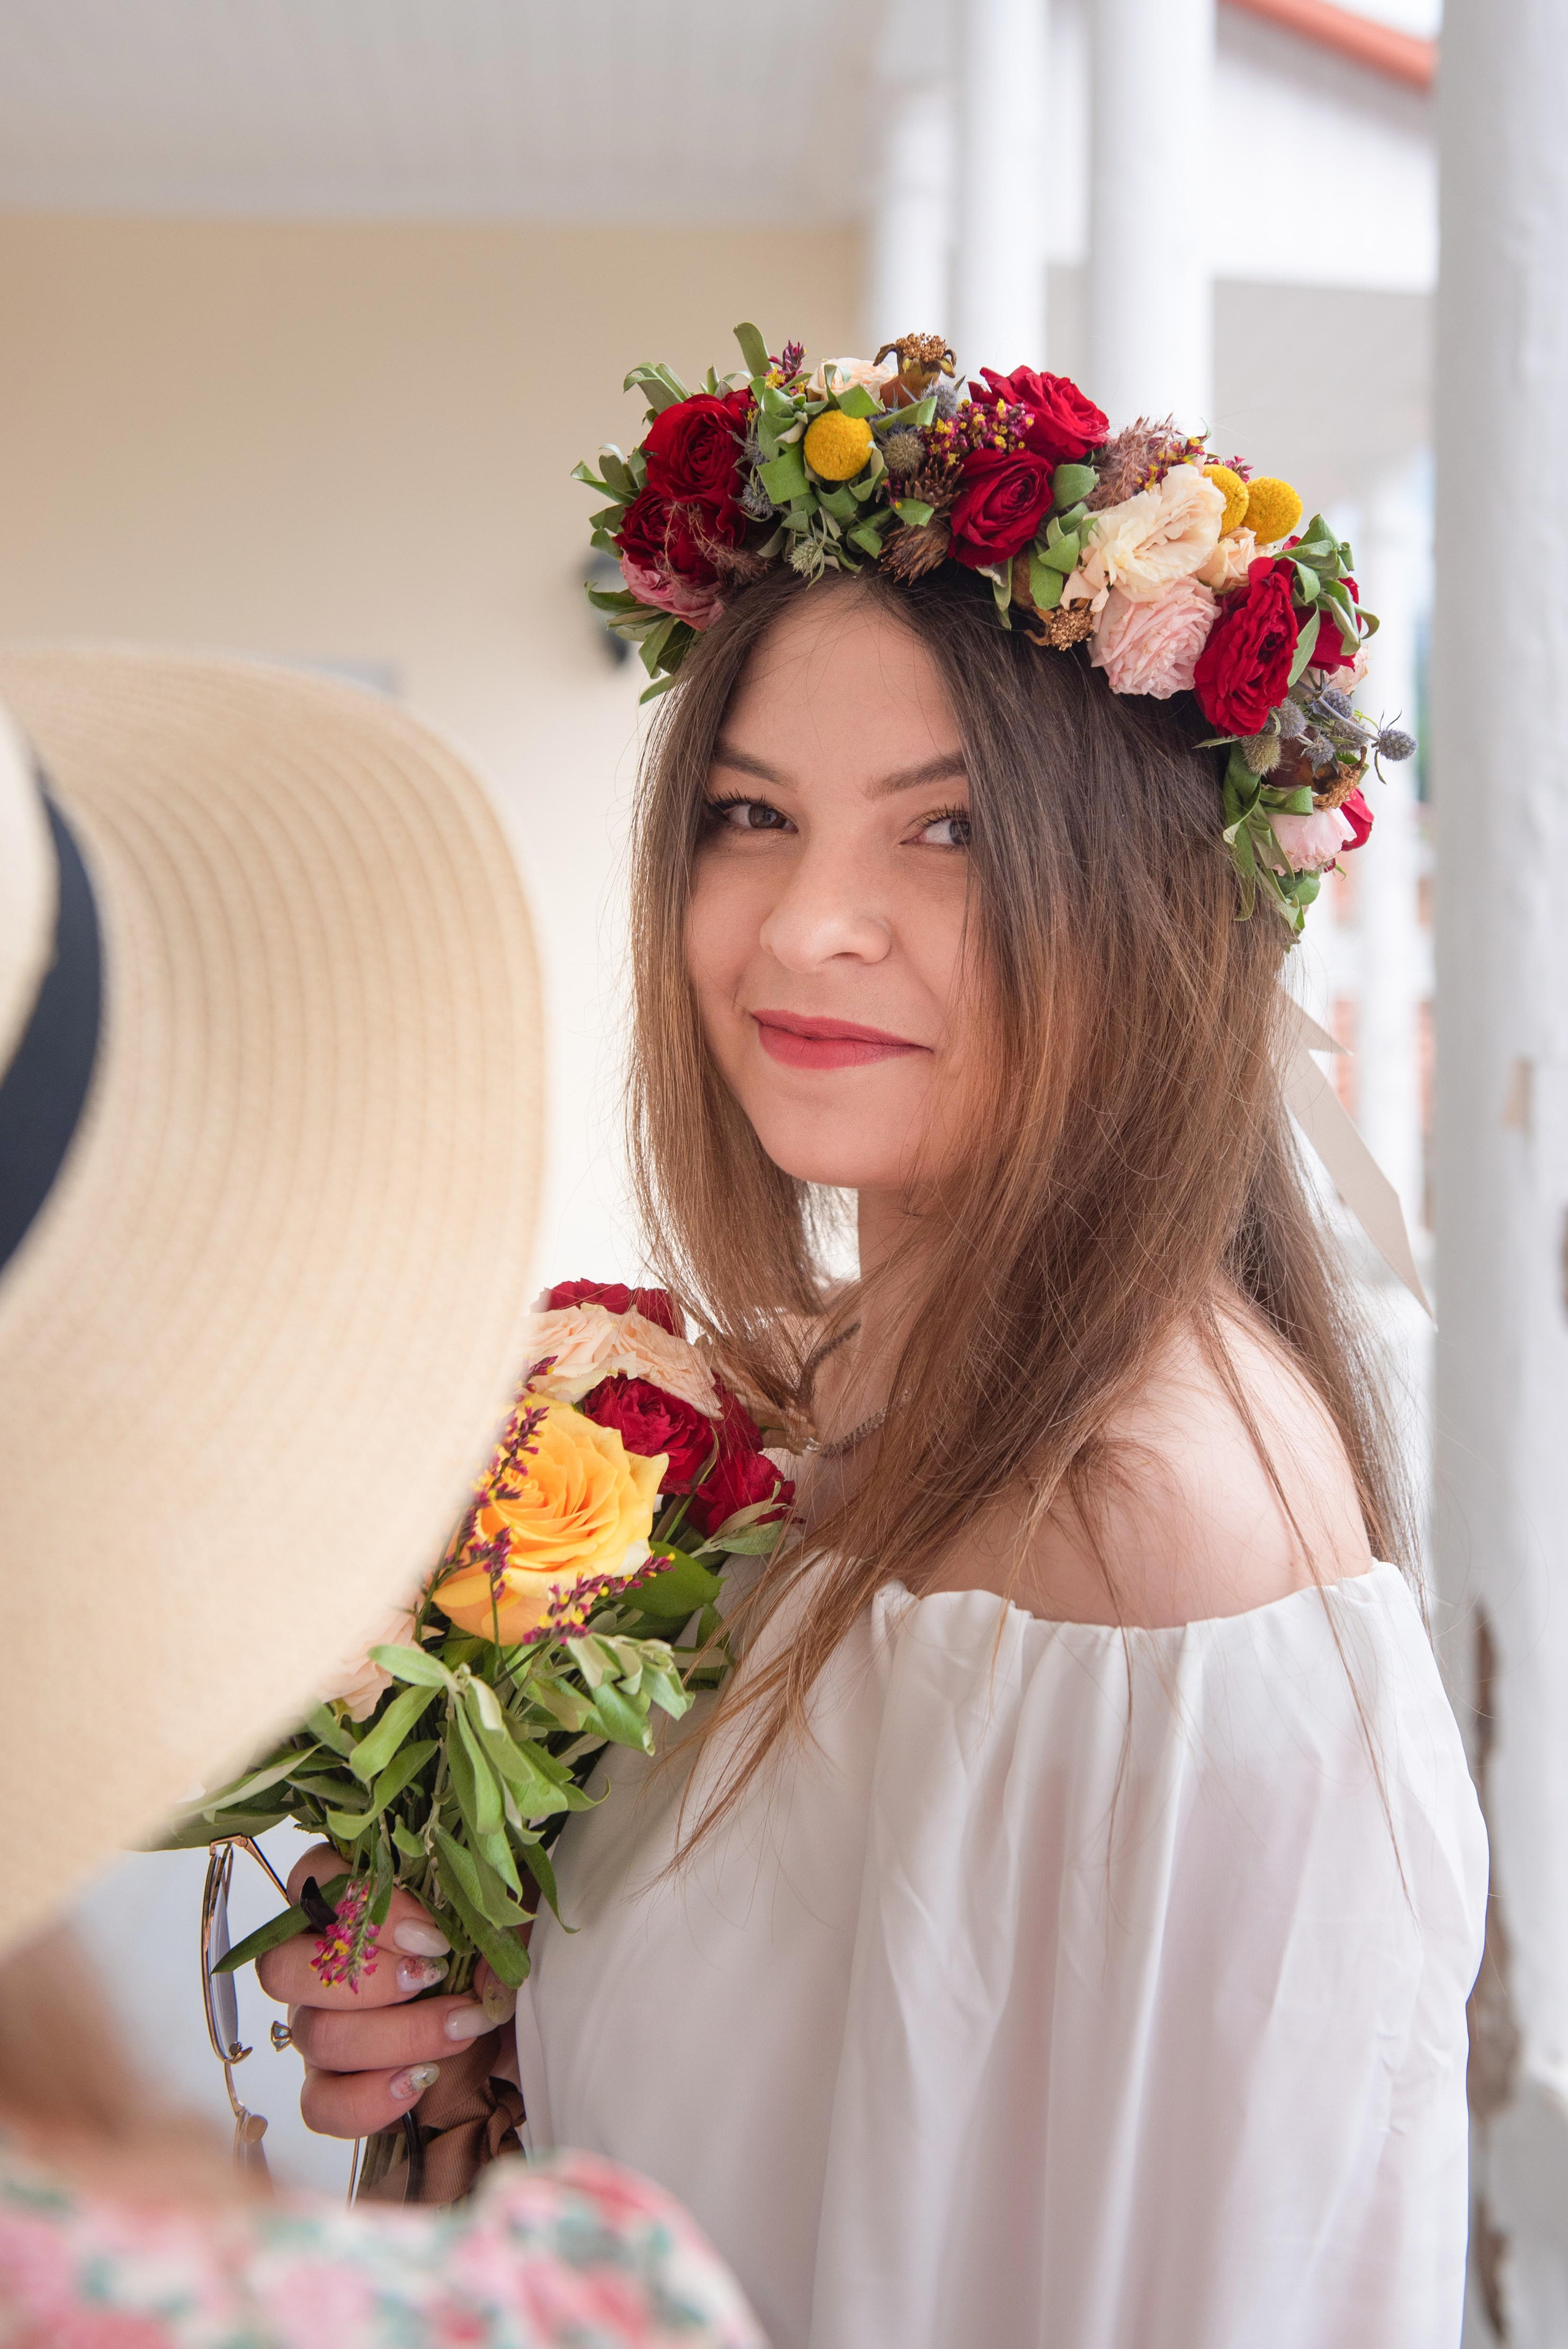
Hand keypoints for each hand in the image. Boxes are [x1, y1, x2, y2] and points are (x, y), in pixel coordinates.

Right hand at [255, 1844, 517, 2139]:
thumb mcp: (498, 1918)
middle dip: (366, 1977)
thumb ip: (489, 1921)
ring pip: (313, 2035)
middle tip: (431, 1977)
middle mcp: (316, 1962)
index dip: (365, 1907)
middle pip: (286, 1967)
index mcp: (346, 1899)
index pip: (313, 1878)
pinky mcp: (328, 2086)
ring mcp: (315, 2025)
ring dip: (392, 2036)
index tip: (433, 1936)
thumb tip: (482, 1964)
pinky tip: (420, 2081)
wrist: (508, 2026)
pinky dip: (368, 2099)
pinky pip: (319, 2104)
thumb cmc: (490, 1953)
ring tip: (459, 2029)